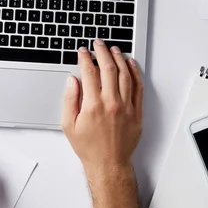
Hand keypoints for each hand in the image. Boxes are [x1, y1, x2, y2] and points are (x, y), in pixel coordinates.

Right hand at [61, 41, 143, 181]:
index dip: (85, 58)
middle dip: (102, 52)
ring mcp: (126, 106)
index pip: (89, 73)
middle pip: (108, 68)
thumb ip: (70, 100)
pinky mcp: (137, 111)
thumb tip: (72, 81)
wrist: (108, 164)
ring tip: (114, 49)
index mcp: (93, 105)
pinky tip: (131, 64)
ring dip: (119, 58)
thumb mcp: (69, 125)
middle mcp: (111, 103)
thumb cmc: (89, 147)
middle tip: (98, 43)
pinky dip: (135, 73)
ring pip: (125, 74)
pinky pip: (138, 87)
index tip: (83, 52)